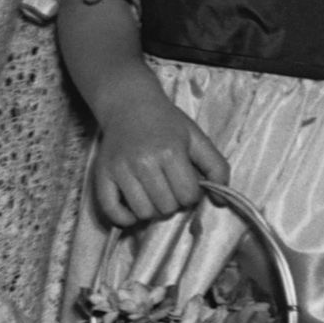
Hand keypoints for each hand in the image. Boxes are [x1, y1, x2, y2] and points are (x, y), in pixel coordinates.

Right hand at [87, 86, 229, 228]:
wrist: (131, 104)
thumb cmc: (167, 124)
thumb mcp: (197, 139)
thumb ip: (217, 168)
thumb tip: (221, 202)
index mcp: (170, 152)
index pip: (188, 196)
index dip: (191, 194)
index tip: (185, 182)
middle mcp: (143, 162)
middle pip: (166, 207)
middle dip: (173, 201)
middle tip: (169, 185)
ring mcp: (121, 170)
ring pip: (143, 213)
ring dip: (153, 209)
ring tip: (154, 193)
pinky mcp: (102, 175)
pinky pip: (112, 212)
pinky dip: (125, 218)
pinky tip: (134, 209)